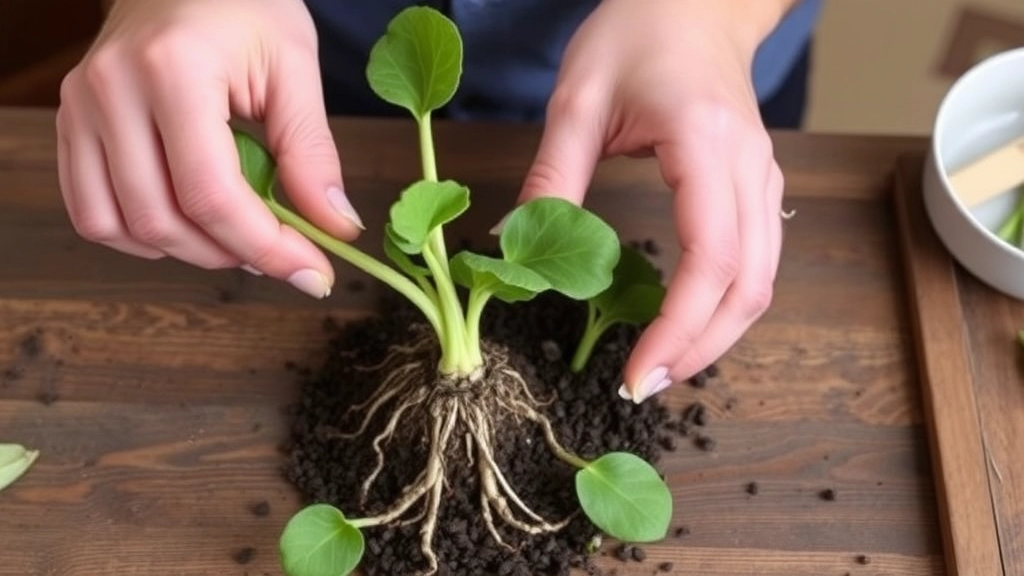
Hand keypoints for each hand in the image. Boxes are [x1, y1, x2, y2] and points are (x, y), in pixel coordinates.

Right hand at [56, 0, 364, 297]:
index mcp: (172, 69)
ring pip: (119, 225)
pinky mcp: (71, 123)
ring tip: (238, 238)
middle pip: (162, 219)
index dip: (267, 248)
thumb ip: (313, 154)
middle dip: (233, 254)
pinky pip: (91, 211)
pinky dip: (141, 236)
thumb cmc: (246, 5)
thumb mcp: (295, 69)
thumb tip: (335, 229)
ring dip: (186, 251)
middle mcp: (111, 90)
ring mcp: (80, 107)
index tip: (313, 274)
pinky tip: (187, 225)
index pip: (211, 193)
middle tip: (286, 255)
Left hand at [518, 0, 791, 401]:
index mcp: (706, 143)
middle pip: (749, 287)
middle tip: (643, 386)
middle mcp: (749, 168)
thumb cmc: (638, 32)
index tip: (636, 374)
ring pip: (762, 283)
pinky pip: (757, 262)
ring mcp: (763, 179)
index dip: (677, 328)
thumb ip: (551, 178)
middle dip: (701, 350)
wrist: (694, 1)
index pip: (709, 259)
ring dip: (717, 336)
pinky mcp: (759, 186)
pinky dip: (725, 305)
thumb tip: (512, 249)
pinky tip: (686, 324)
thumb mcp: (577, 100)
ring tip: (662, 366)